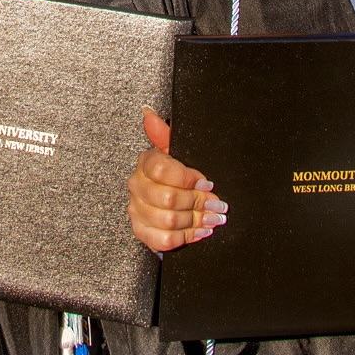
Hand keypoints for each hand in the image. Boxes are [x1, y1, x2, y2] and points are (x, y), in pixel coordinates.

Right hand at [127, 109, 227, 252]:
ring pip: (168, 220)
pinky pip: (164, 239)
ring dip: (197, 221)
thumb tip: (148, 114)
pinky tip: (200, 231)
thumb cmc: (175, 174)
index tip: (207, 183)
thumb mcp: (175, 153)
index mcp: (145, 163)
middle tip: (217, 204)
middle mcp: (136, 186)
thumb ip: (165, 135)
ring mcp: (137, 210)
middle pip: (169, 198)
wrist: (168, 201)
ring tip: (214, 218)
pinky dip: (186, 237)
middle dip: (198, 203)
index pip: (162, 171)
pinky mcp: (141, 232)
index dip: (188, 179)